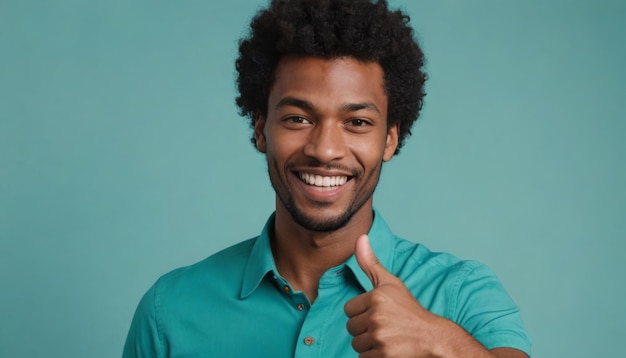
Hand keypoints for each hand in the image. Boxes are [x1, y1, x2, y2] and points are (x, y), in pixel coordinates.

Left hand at [344, 234, 447, 356]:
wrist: (433, 337)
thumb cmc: (410, 310)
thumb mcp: (391, 283)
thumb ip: (370, 263)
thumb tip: (360, 237)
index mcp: (376, 297)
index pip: (349, 310)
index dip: (362, 313)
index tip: (379, 314)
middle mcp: (376, 316)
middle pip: (351, 328)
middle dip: (364, 330)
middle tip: (384, 327)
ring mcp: (380, 337)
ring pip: (356, 344)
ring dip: (368, 344)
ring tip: (386, 338)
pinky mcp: (384, 356)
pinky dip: (374, 357)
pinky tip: (388, 350)